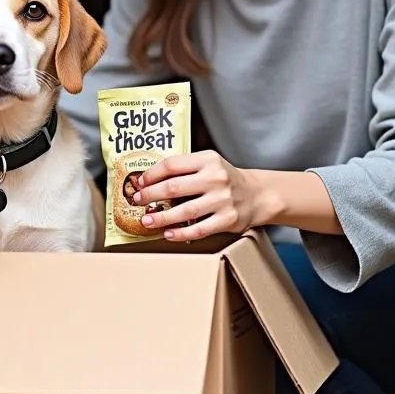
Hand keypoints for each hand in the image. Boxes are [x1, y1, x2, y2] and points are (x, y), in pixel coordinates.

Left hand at [132, 151, 258, 241]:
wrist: (257, 194)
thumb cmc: (224, 179)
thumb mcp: (208, 164)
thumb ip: (184, 169)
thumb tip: (149, 181)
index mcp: (208, 159)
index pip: (172, 164)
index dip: (151, 175)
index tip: (139, 183)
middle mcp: (216, 178)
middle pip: (174, 187)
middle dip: (150, 195)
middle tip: (137, 201)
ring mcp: (223, 200)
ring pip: (185, 211)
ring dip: (162, 217)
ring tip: (147, 221)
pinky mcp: (228, 219)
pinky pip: (199, 229)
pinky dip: (181, 233)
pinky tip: (168, 234)